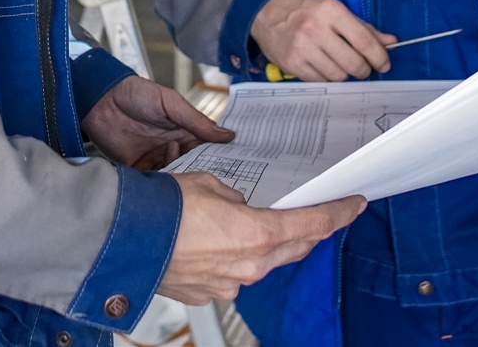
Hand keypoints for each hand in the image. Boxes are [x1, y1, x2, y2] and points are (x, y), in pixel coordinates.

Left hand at [83, 75, 234, 170]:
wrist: (101, 101)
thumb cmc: (137, 94)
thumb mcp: (171, 103)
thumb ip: (197, 121)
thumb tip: (228, 135)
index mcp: (184, 132)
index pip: (207, 150)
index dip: (220, 159)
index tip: (236, 170)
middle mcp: (172, 149)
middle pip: (193, 167)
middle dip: (202, 174)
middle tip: (215, 182)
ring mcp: (155, 161)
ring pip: (176, 178)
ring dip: (181, 177)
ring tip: (183, 171)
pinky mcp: (138, 171)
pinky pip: (154, 184)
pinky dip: (162, 185)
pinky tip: (167, 183)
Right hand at [156, 173, 364, 303]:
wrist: (122, 237)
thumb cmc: (164, 207)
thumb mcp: (210, 184)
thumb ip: (235, 198)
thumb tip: (237, 207)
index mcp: (258, 235)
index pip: (313, 226)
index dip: (338, 214)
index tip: (354, 206)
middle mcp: (250, 267)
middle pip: (294, 248)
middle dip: (308, 231)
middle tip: (318, 215)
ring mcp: (229, 285)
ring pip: (262, 263)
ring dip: (265, 245)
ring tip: (252, 225)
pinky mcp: (207, 293)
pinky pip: (232, 274)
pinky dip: (232, 258)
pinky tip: (215, 242)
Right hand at [251, 0, 395, 81]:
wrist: (265, 11)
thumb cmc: (304, 10)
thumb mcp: (334, 9)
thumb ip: (363, 27)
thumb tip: (390, 41)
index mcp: (330, 10)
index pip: (363, 40)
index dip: (378, 56)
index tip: (384, 64)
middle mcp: (316, 28)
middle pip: (353, 62)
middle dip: (364, 70)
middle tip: (363, 69)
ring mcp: (302, 47)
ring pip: (338, 75)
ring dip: (345, 75)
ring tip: (341, 66)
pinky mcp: (292, 62)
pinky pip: (320, 81)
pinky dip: (327, 78)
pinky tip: (325, 68)